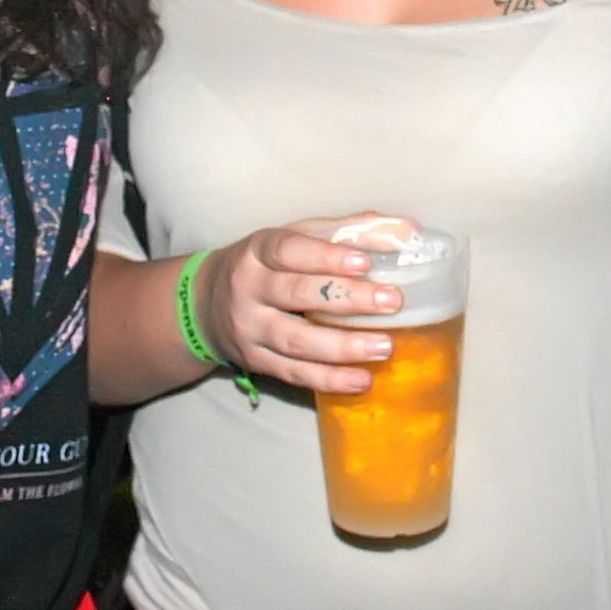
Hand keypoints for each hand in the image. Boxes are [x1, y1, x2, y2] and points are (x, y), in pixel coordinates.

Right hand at [196, 214, 408, 393]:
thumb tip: (405, 229)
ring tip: (385, 347)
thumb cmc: (267, 264)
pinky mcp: (255, 362)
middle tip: (392, 301)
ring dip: (343, 346)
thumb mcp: (296, 237)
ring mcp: (249, 330)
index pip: (289, 250)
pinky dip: (329, 379)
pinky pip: (294, 374)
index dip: (326, 256)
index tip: (365, 262)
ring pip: (296, 340)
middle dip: (346, 299)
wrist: (205, 305)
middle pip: (296, 294)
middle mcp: (248, 289)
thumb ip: (347, 231)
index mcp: (258, 251)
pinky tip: (362, 380)